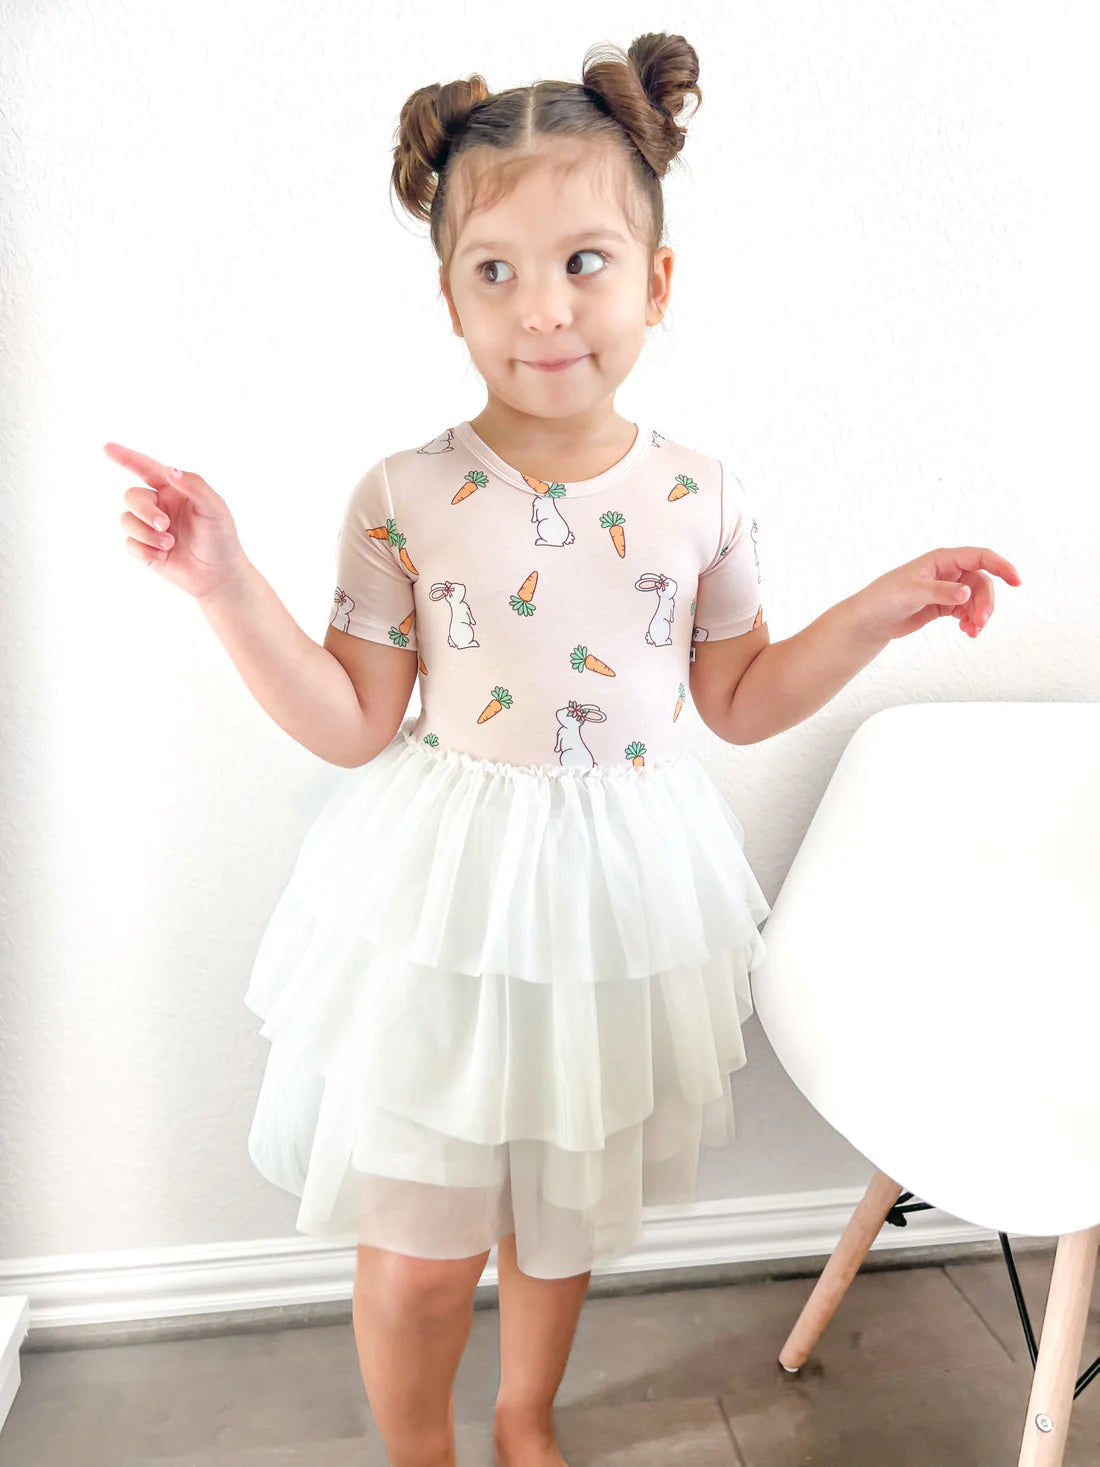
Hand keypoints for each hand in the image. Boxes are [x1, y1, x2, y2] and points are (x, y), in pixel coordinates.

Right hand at [107, 442, 247, 600]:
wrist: (219, 575)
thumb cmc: (220, 538)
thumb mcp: (215, 508)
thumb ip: (195, 486)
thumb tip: (170, 470)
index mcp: (174, 490)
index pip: (146, 468)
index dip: (126, 457)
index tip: (106, 447)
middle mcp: (158, 505)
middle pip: (131, 497)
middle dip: (144, 511)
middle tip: (164, 525)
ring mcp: (149, 527)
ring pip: (126, 520)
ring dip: (145, 533)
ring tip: (169, 544)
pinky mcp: (144, 549)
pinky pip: (129, 544)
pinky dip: (145, 550)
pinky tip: (164, 556)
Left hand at [856, 546, 1021, 642]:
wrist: (871, 619)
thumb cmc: (886, 598)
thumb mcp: (912, 593)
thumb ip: (941, 592)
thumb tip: (966, 592)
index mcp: (942, 559)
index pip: (980, 557)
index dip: (1001, 566)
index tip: (1017, 581)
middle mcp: (948, 571)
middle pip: (982, 583)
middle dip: (985, 603)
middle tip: (980, 623)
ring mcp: (948, 588)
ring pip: (977, 599)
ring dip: (980, 615)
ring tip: (973, 632)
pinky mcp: (945, 605)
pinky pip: (968, 610)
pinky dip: (971, 621)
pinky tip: (968, 632)